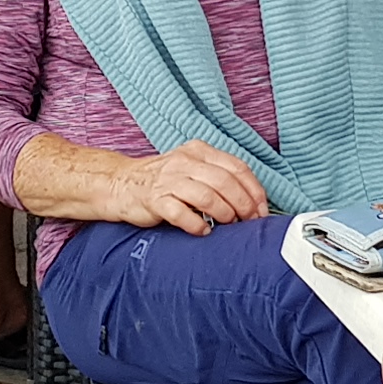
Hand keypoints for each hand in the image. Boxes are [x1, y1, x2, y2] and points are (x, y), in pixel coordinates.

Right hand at [110, 141, 268, 235]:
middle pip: (226, 183)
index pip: (237, 168)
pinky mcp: (154, 200)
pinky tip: (203, 231)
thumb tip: (252, 203)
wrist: (121, 183)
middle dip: (244, 206)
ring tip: (228, 226)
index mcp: (199, 151)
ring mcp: (169, 180)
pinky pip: (181, 213)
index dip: (254, 191)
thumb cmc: (164, 181)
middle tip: (249, 222)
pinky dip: (197, 224)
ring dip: (224, 214)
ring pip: (207, 196)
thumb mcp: (192, 169)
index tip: (261, 211)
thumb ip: (218, 178)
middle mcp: (185, 162)